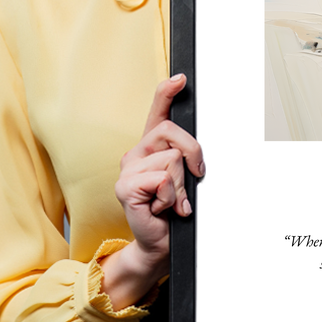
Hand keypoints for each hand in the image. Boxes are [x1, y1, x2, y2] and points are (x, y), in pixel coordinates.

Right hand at [100, 74, 204, 308]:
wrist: (160, 243)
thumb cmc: (173, 211)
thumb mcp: (184, 178)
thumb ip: (186, 159)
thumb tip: (196, 151)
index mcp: (151, 147)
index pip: (157, 112)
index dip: (167, 92)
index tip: (181, 79)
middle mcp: (136, 153)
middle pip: (172, 132)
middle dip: (193, 154)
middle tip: (193, 178)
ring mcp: (128, 169)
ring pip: (172, 159)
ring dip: (181, 185)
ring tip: (172, 201)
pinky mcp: (125, 187)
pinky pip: (162, 179)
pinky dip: (171, 197)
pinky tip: (162, 208)